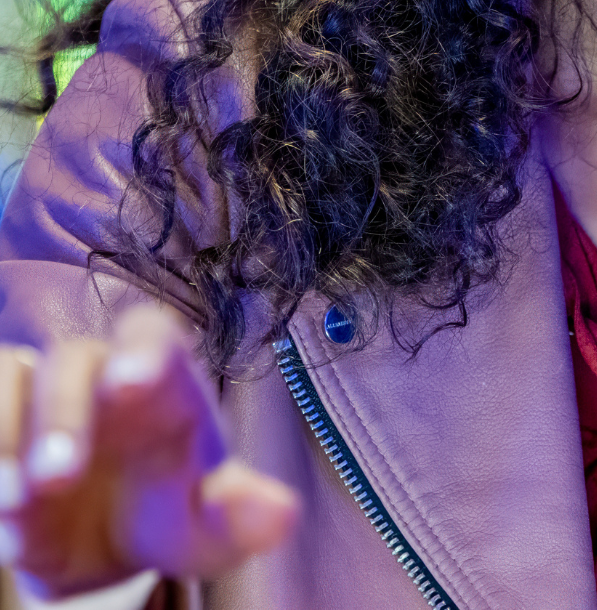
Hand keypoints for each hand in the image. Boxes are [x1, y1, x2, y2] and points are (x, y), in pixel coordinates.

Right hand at [0, 305, 298, 595]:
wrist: (108, 544)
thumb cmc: (170, 512)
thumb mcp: (205, 526)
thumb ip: (237, 514)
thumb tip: (282, 512)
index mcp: (162, 382)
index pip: (154, 337)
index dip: (143, 352)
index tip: (131, 383)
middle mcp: (97, 375)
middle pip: (74, 362)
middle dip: (64, 415)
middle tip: (56, 478)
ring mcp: (41, 396)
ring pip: (15, 382)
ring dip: (8, 438)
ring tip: (14, 505)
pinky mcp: (4, 421)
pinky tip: (2, 513)